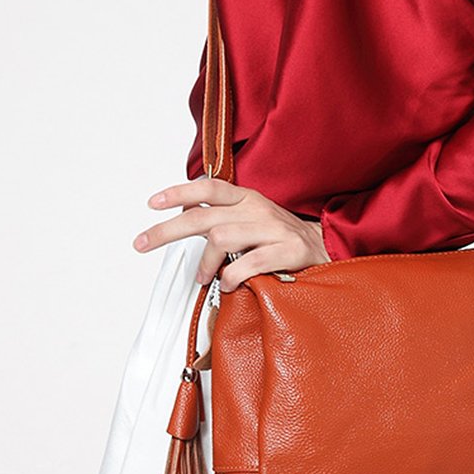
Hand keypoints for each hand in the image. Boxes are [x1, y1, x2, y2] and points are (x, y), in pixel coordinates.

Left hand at [134, 178, 331, 290]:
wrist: (330, 247)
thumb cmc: (285, 238)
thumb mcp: (254, 218)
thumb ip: (223, 218)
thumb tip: (185, 217)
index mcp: (248, 198)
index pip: (209, 188)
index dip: (178, 193)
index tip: (153, 203)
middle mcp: (258, 210)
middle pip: (204, 217)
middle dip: (167, 231)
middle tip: (143, 243)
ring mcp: (274, 230)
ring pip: (222, 238)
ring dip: (205, 263)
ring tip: (203, 277)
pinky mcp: (288, 251)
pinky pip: (248, 264)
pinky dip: (231, 277)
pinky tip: (228, 285)